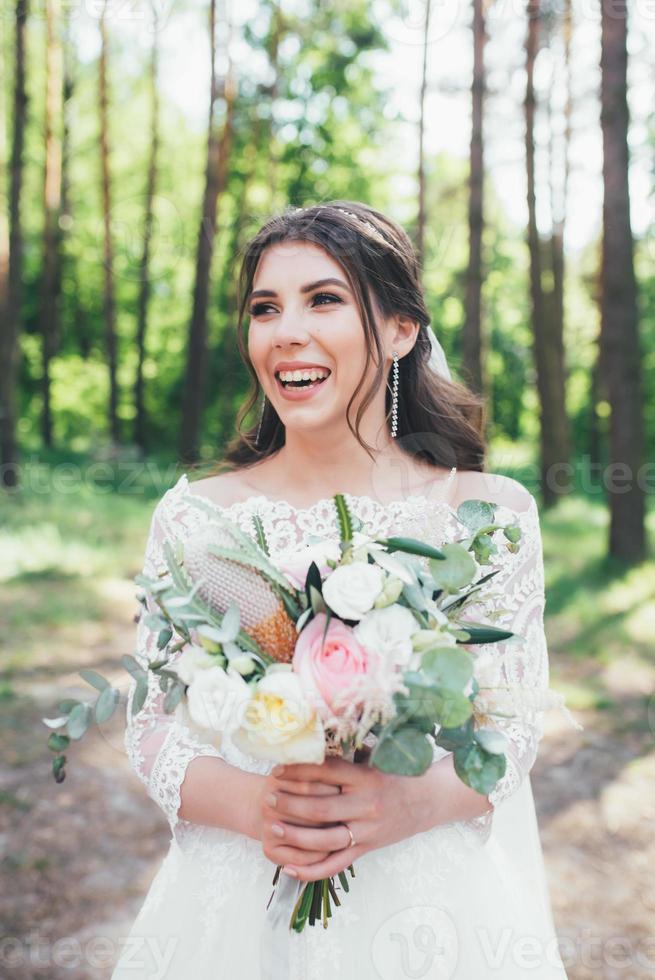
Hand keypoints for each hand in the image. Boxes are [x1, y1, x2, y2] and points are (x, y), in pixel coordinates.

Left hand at [265, 755, 425, 882]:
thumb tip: (317, 736)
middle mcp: (366, 805)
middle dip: (289, 803)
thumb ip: (350, 752)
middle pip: (320, 807)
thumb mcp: (378, 758)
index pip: (326, 772)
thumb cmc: (401, 773)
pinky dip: (312, 870)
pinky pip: (336, 864)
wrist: (431, 799)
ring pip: (324, 839)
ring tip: (273, 825)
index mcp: (366, 777)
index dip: (299, 770)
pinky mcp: (368, 848)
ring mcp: (367, 830)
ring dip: (295, 834)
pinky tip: (290, 869)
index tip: (278, 768)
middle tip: (268, 797)